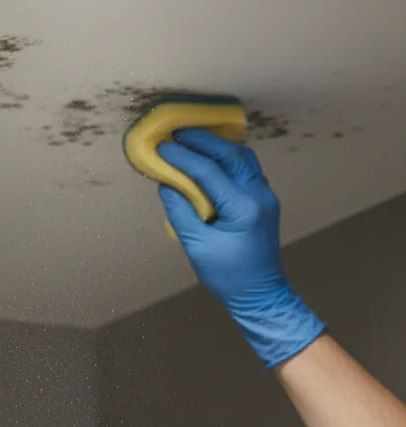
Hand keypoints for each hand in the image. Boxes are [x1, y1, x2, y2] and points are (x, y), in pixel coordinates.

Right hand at [157, 129, 324, 367]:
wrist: (260, 294)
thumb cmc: (228, 276)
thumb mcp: (197, 246)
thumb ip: (181, 212)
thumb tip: (167, 184)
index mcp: (242, 207)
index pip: (209, 171)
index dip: (183, 157)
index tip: (162, 147)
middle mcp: (258, 194)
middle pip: (231, 154)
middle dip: (203, 141)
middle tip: (177, 133)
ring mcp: (265, 195)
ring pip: (242, 157)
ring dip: (217, 146)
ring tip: (192, 141)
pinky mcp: (263, 199)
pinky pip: (245, 169)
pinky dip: (226, 158)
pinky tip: (209, 159)